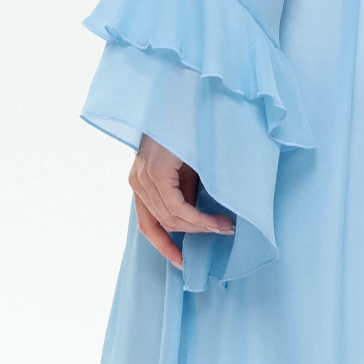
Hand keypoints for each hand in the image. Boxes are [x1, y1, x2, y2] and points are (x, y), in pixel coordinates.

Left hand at [129, 135, 233, 269]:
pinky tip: (217, 221)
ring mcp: (143, 175)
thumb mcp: (187, 169)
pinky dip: (198, 219)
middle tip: (223, 232)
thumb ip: (185, 192)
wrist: (188, 100)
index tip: (182, 262)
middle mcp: (137, 180)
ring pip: (171, 218)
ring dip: (201, 228)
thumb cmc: (191, 132)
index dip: (164, 246)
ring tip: (226, 227)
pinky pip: (176, 207)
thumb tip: (197, 220)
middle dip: (194, 234)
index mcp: (141, 181)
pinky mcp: (154, 171)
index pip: (147, 225)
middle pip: (162, 223)